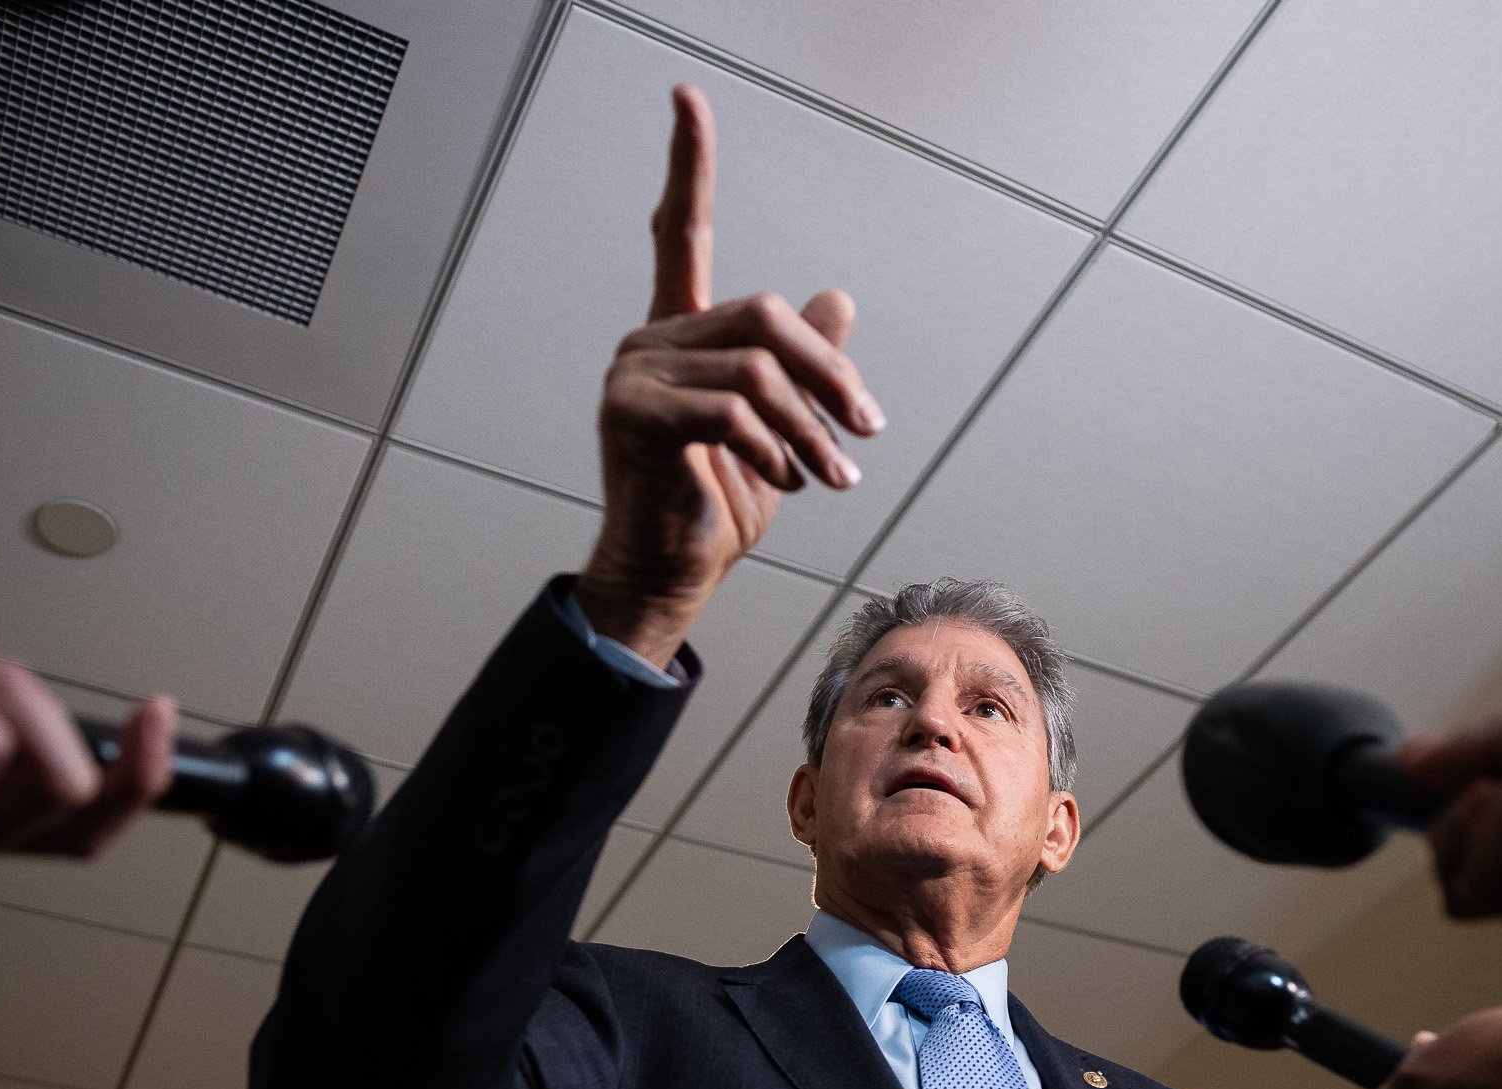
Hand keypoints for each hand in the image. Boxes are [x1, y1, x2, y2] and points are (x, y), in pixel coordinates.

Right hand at [578, 84, 882, 667]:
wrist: (670, 576)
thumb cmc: (713, 509)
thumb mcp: (780, 433)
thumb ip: (802, 367)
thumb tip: (838, 300)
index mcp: (678, 337)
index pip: (679, 232)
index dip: (688, 164)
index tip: (687, 99)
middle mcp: (649, 342)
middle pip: (764, 315)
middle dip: (829, 374)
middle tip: (867, 428)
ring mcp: (634, 374)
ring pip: (758, 370)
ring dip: (814, 429)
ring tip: (836, 477)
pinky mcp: (635, 414)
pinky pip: (732, 408)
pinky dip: (778, 446)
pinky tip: (789, 479)